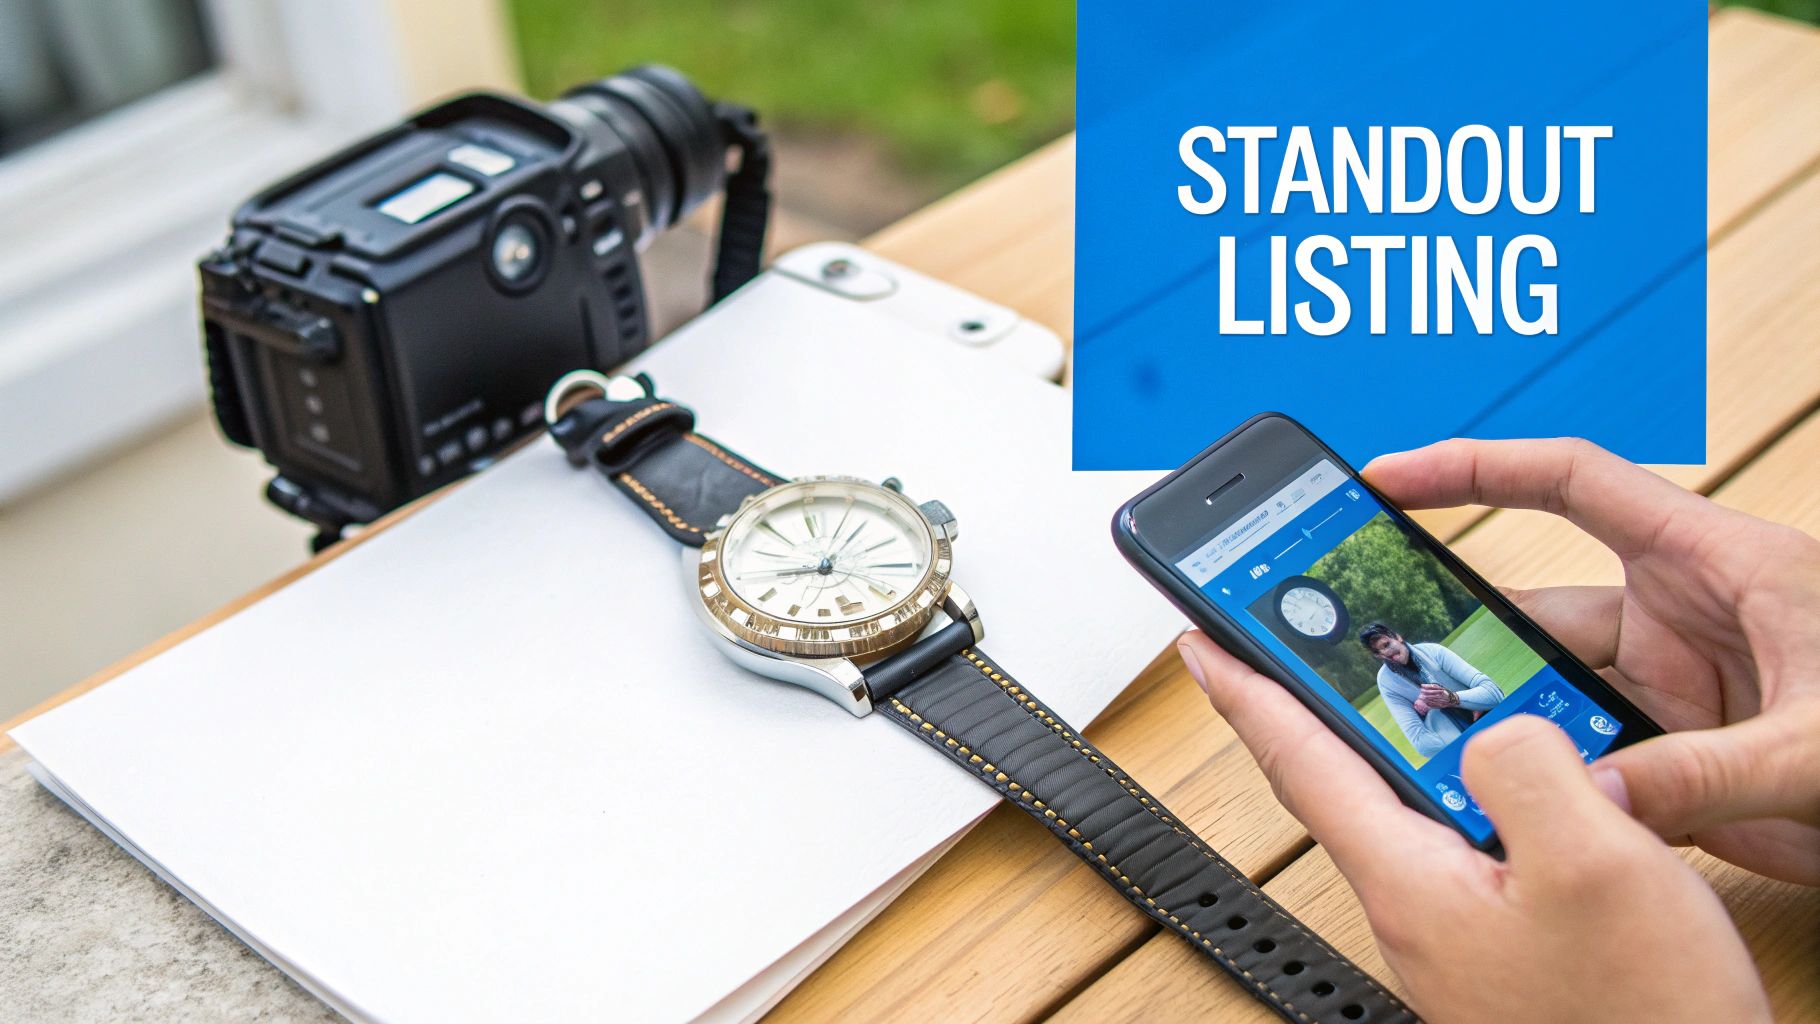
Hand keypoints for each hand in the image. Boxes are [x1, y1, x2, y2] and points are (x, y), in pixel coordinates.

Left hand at [1179, 633, 1770, 1021]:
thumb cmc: (1643, 1020)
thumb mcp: (1592, 863)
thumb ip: (1524, 770)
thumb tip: (1493, 731)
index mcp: (1410, 880)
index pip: (1302, 761)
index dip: (1249, 691)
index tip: (1201, 643)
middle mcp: (1416, 912)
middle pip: (1346, 784)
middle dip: (1316, 708)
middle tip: (1295, 644)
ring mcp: (1456, 939)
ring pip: (1413, 818)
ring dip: (1412, 751)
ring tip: (1420, 692)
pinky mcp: (1503, 956)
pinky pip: (1470, 855)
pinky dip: (1480, 802)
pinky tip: (1526, 792)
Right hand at [1367, 438, 1819, 883]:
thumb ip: (1712, 772)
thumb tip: (1598, 797)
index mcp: (1713, 562)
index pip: (1570, 484)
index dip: (1474, 469)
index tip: (1387, 478)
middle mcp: (1680, 621)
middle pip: (1536, 613)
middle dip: (1463, 637)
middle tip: (1384, 659)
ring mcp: (1677, 695)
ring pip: (1554, 703)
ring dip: (1512, 733)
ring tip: (1449, 759)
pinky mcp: (1682, 763)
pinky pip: (1592, 771)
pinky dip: (1554, 795)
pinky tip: (1520, 815)